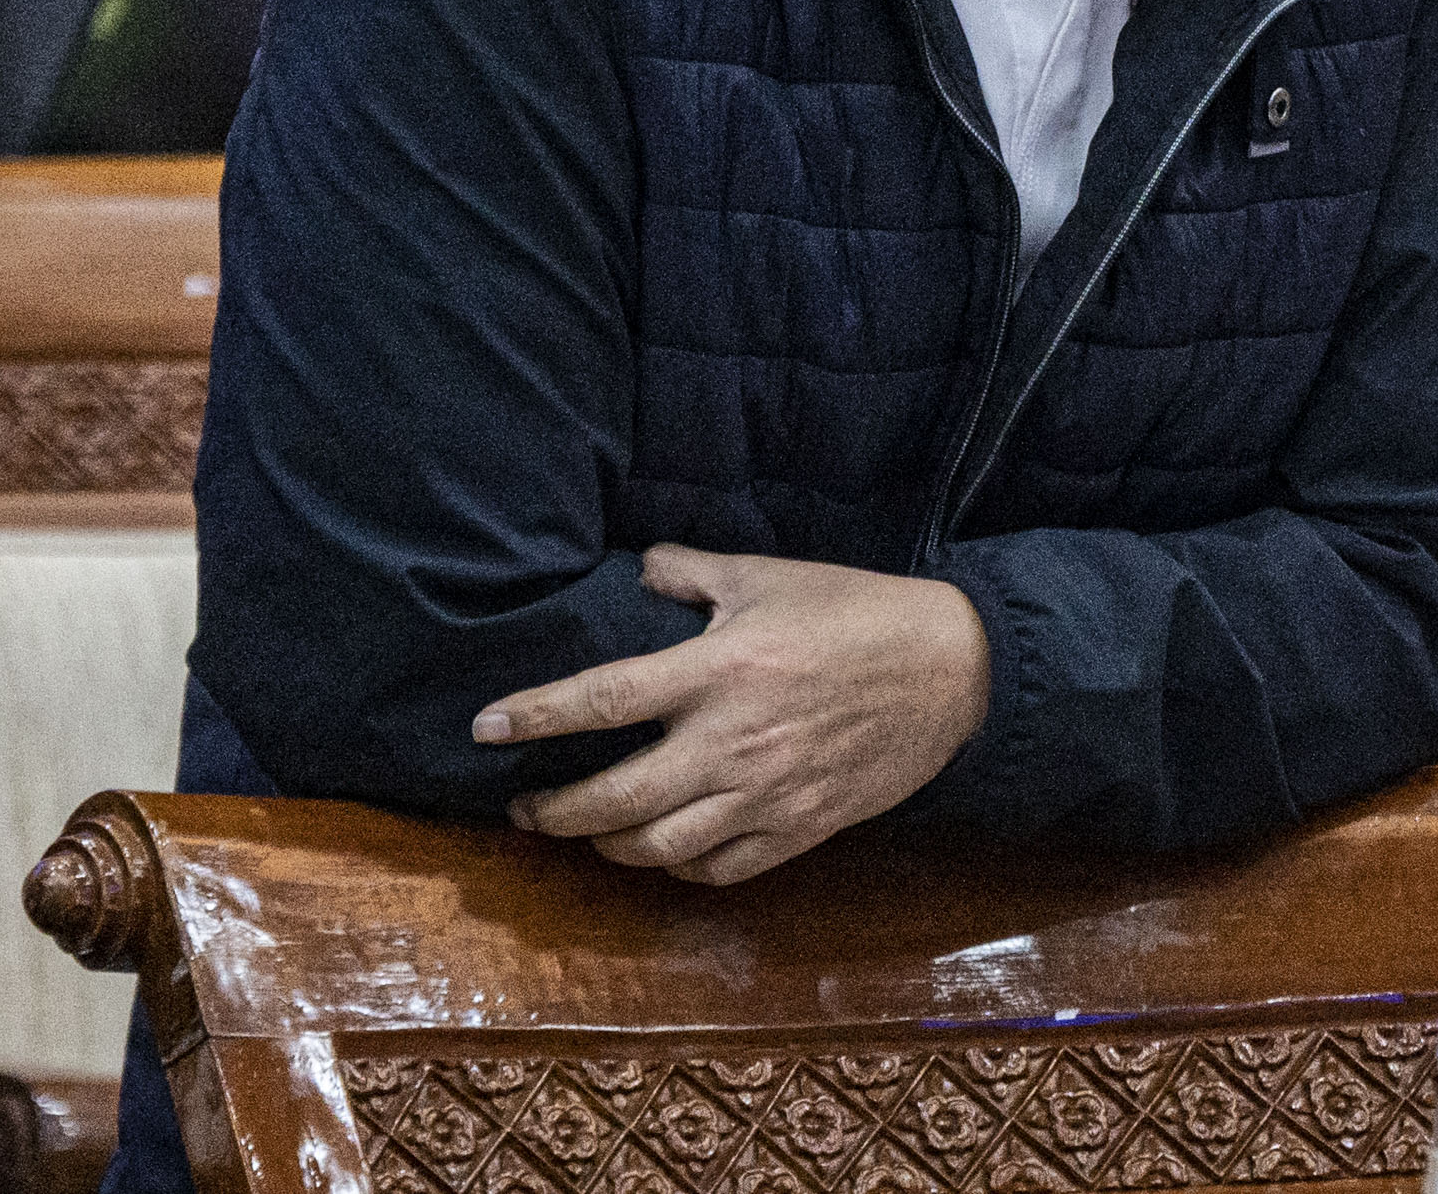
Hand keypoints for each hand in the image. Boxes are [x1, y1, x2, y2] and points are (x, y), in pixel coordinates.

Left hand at [473, 545, 991, 885]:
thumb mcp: (773, 575)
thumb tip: (640, 569)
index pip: (601, 700)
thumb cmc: (859, 612)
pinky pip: (718, 868)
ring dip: (605, 845)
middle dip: (553, 811)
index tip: (484, 729)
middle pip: (613, 799)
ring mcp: (764, 793)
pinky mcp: (799, 827)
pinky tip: (664, 850)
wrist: (954, 670)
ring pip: (656, 847)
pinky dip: (678, 868)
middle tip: (524, 806)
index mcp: (719, 670)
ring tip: (586, 830)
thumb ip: (694, 572)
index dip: (533, 717)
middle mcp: (731, 741)